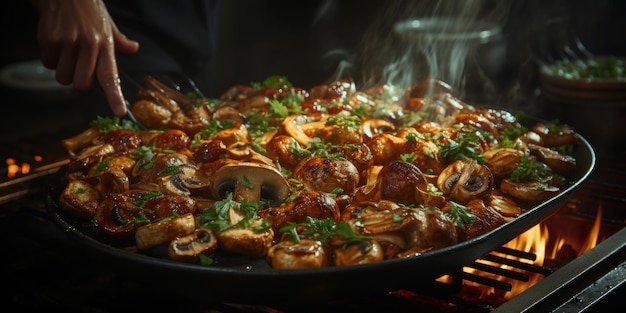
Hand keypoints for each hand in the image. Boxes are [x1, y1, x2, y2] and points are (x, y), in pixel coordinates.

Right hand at [33, 0, 138, 116]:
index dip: (115, 97)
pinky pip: (48, 64)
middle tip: (79, 65)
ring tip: (67, 52)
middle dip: (79, 80)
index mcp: (105, 44)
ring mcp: (68, 42)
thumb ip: (119, 41)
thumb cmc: (86, 9)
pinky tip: (56, 44)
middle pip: (82, 84)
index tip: (119, 112)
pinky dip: (50, 58)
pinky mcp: (49, 39)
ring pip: (63, 78)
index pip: (111, 76)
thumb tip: (134, 48)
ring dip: (63, 70)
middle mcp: (89, 44)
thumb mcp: (107, 24)